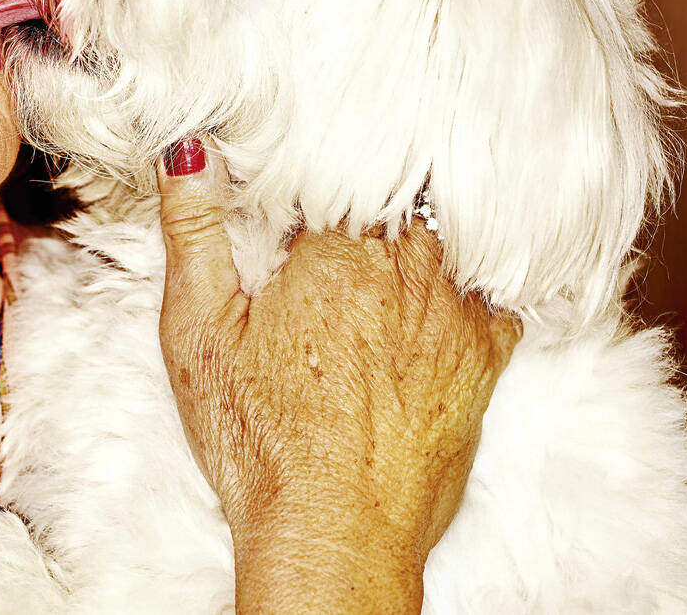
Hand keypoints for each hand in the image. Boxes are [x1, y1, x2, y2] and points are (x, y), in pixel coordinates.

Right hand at [155, 137, 520, 613]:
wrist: (334, 535)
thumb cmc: (261, 443)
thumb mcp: (200, 331)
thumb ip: (195, 230)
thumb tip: (190, 151)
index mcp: (340, 248)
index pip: (343, 166)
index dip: (320, 171)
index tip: (303, 190)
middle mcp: (410, 269)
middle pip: (405, 194)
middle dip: (375, 193)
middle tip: (344, 214)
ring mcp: (455, 314)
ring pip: (452, 234)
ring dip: (423, 229)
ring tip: (388, 243)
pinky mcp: (483, 360)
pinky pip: (497, 294)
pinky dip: (474, 283)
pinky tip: (444, 292)